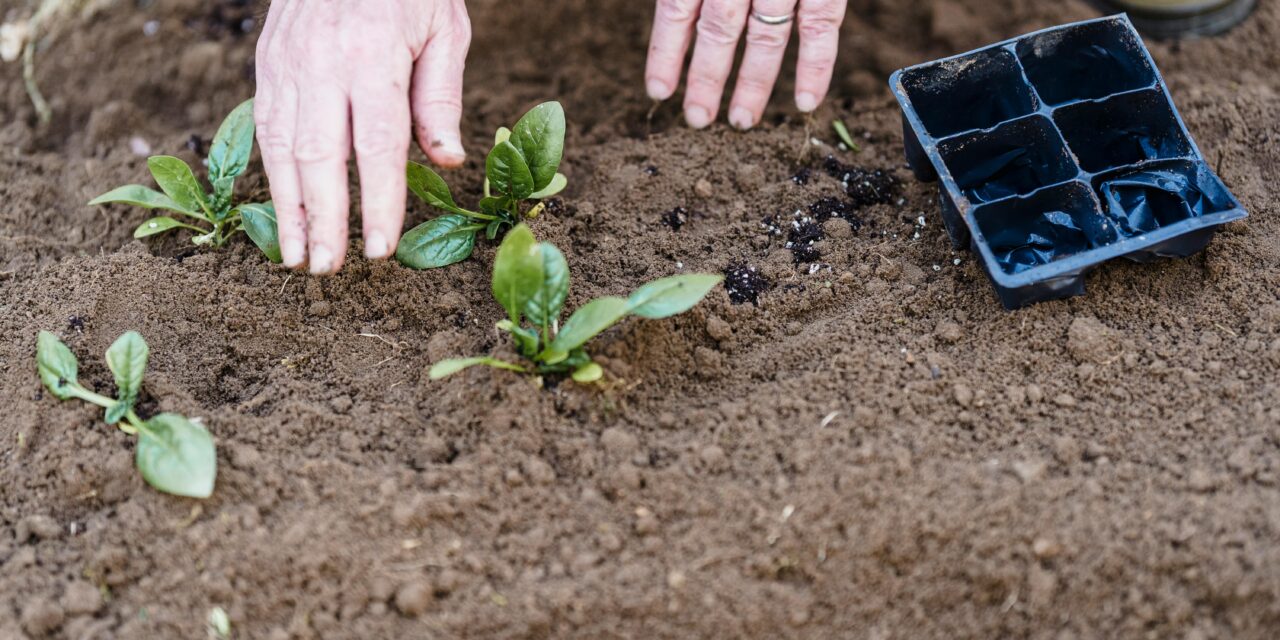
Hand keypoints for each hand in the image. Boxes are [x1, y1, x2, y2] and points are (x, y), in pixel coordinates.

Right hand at [254, 0, 471, 273]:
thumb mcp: (444, 29)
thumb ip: (440, 98)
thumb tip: (448, 163)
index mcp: (372, 55)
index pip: (376, 146)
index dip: (377, 202)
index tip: (380, 250)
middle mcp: (322, 62)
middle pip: (319, 156)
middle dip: (325, 220)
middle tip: (330, 270)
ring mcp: (286, 62)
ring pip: (281, 147)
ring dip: (288, 208)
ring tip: (297, 258)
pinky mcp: (267, 61)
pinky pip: (265, 126)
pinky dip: (271, 174)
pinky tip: (282, 211)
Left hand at [645, 0, 846, 129]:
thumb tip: (685, 18)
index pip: (677, 10)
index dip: (666, 52)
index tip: (658, 92)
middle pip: (718, 29)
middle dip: (706, 77)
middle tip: (697, 119)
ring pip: (765, 37)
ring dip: (753, 83)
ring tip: (740, 121)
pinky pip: (820, 28)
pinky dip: (816, 67)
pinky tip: (807, 103)